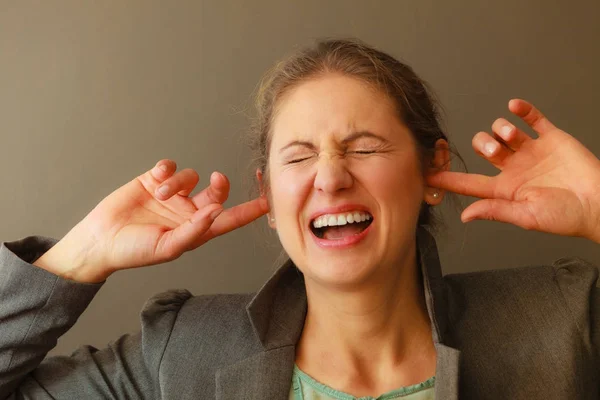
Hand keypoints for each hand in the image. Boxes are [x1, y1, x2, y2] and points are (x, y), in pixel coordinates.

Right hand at [36, 160, 268, 281]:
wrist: (100, 240)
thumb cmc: (134, 251)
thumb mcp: (167, 247)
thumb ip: (194, 230)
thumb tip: (217, 211)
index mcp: (196, 230)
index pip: (229, 219)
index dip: (250, 211)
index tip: (270, 201)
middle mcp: (188, 211)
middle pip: (216, 192)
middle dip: (219, 184)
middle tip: (215, 180)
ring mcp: (172, 195)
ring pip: (191, 176)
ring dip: (179, 182)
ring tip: (160, 194)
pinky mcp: (154, 180)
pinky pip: (170, 166)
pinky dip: (166, 169)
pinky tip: (155, 178)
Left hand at [427, 99, 599, 242]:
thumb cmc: (566, 216)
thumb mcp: (527, 217)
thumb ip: (495, 210)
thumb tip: (465, 214)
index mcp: (504, 189)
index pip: (468, 183)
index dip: (447, 178)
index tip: (425, 173)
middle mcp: (514, 168)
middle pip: (483, 149)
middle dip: (482, 144)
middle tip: (494, 150)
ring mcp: (532, 151)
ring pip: (504, 131)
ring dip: (502, 129)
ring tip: (511, 135)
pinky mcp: (551, 138)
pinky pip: (533, 118)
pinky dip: (522, 110)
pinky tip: (515, 107)